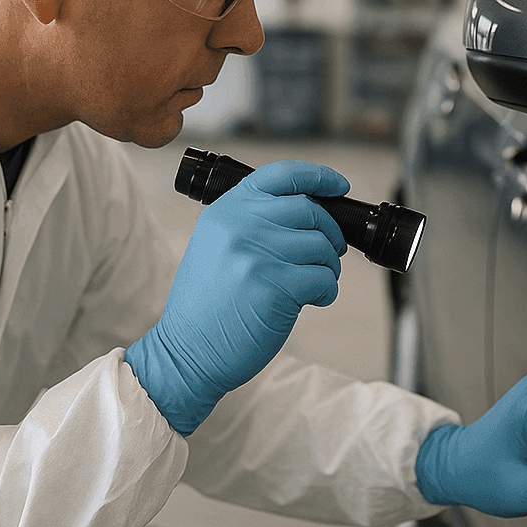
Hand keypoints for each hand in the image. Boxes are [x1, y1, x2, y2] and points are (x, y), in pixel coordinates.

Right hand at [126, 160, 349, 434]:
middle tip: (330, 254)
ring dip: (328, 267)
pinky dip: (327, 292)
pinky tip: (312, 302)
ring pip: (321, 246)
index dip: (318, 177)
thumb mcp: (216, 247)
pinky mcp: (276, 286)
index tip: (340, 187)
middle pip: (309, 210)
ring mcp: (258, 254)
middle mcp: (241, 225)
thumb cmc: (207, 306)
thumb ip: (252, 224)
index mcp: (226, 210)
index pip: (281, 174)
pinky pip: (323, 278)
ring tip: (314, 285)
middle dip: (330, 233)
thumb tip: (308, 215)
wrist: (186, 352)